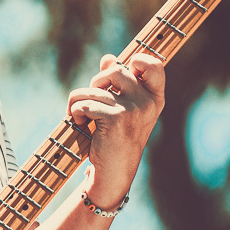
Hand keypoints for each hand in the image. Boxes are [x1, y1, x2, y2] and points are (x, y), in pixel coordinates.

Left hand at [66, 53, 164, 208]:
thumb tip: (108, 58)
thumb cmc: (116, 139)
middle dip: (95, 83)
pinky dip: (74, 113)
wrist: (114, 171)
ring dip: (78, 101)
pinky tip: (79, 125)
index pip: (154, 65)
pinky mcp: (115, 117)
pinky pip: (83, 103)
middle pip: (114, 70)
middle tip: (91, 101)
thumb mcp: (121, 109)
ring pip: (92, 88)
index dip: (136, 61)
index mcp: (154, 98)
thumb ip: (116, 84)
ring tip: (80, 116)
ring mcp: (133, 109)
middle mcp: (147, 102)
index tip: (121, 76)